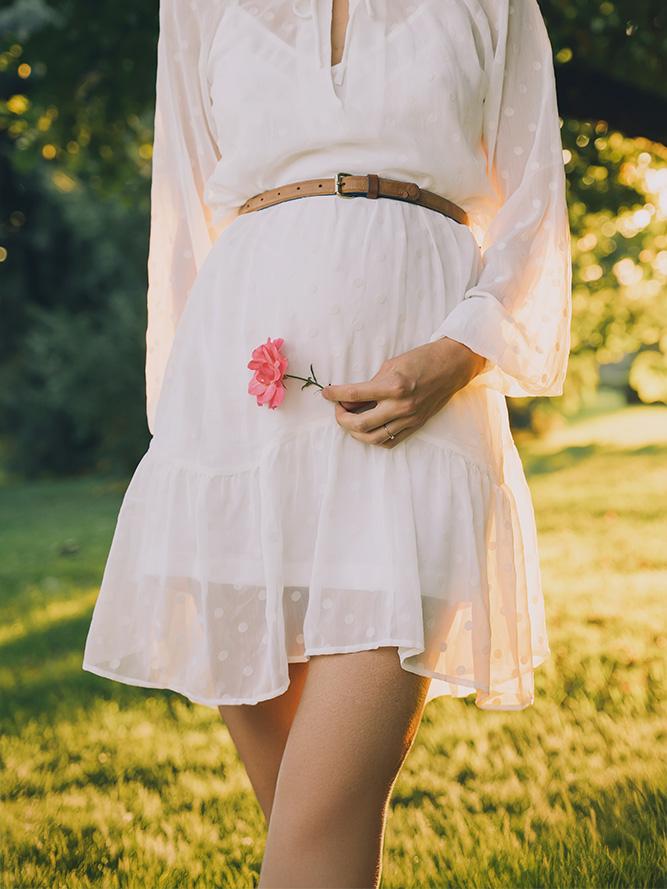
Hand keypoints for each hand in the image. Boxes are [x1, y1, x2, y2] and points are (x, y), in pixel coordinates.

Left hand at [321, 338, 486, 448]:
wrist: (451, 366)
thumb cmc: (420, 360)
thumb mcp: (390, 365)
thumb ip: (370, 385)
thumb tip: (349, 400)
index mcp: (392, 386)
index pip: (353, 395)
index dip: (334, 395)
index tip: (325, 393)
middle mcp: (400, 406)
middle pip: (359, 424)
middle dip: (341, 418)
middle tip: (337, 410)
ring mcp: (408, 418)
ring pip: (373, 437)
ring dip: (355, 432)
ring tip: (350, 421)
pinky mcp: (416, 425)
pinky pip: (390, 441)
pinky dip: (374, 438)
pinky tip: (368, 429)